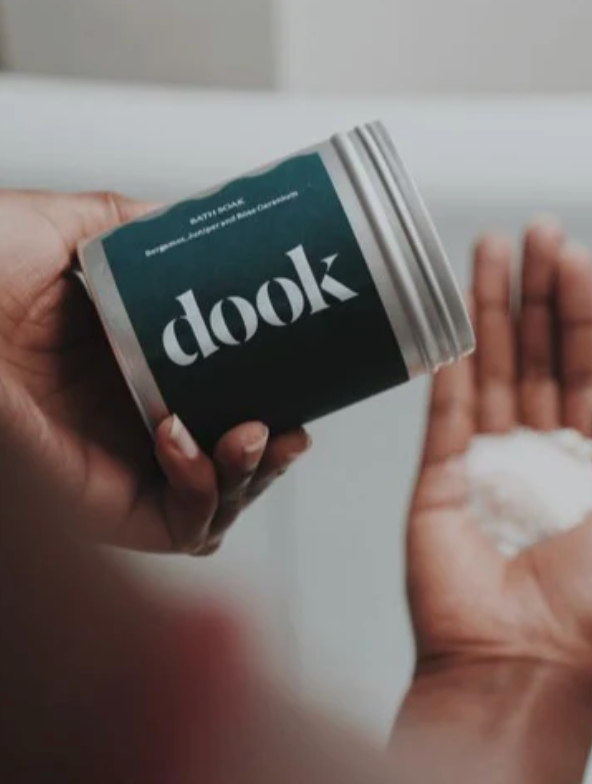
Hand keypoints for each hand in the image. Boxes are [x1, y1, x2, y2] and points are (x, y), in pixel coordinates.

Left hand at [0, 190, 309, 553]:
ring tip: (250, 432)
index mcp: (128, 373)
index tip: (300, 384)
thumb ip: (127, 224)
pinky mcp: (102, 509)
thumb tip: (190, 219)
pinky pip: (181, 525)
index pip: (216, 403)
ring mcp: (118, 471)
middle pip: (229, 464)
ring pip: (217, 505)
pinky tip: (181, 439)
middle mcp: (129, 429)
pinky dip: (201, 489)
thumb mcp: (60, 227)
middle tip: (290, 427)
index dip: (265, 402)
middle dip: (271, 454)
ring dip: (250, 476)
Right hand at [407, 220, 591, 691]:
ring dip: (489, 308)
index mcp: (589, 462)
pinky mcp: (438, 472)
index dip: (581, 311)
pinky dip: (451, 355)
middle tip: (533, 232)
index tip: (573, 256)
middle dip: (535, 293)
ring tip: (489, 248)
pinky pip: (445, 402)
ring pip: (489, 366)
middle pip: (536, 354)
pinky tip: (454, 310)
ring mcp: (484, 458)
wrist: (521, 664)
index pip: (584, 368)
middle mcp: (536, 452)